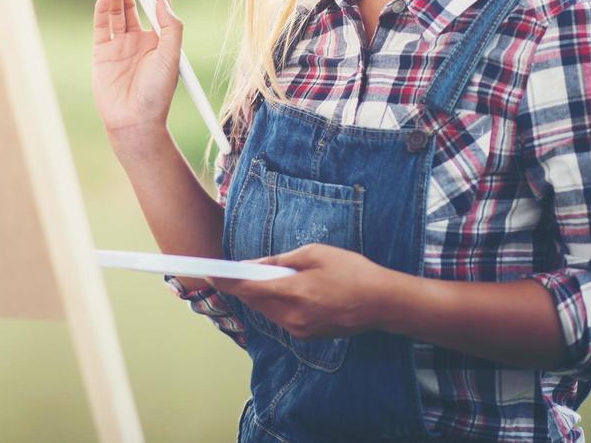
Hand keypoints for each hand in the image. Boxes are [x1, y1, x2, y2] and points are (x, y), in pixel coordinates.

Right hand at [91, 0, 182, 146]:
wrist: (134, 121)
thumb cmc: (157, 93)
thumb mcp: (172, 58)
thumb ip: (170, 27)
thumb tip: (161, 0)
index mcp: (160, 39)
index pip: (157, 5)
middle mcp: (140, 38)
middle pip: (134, 3)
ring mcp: (119, 43)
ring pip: (117, 9)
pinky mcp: (102, 50)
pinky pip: (102, 23)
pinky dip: (102, 7)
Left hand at [211, 244, 393, 338]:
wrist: (381, 303)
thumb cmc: (352, 271)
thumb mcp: (315, 254)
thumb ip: (281, 260)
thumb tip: (257, 264)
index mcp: (294, 292)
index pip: (249, 287)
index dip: (226, 280)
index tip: (209, 273)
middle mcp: (292, 316)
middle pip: (254, 301)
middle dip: (243, 285)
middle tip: (236, 269)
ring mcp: (299, 330)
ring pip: (266, 311)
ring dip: (260, 295)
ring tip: (268, 276)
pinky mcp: (306, 336)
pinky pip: (280, 318)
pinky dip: (276, 304)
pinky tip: (286, 290)